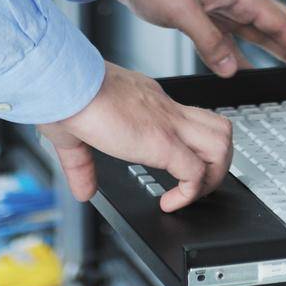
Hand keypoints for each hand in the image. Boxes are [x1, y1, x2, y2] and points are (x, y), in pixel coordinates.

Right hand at [37, 61, 232, 210]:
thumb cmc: (67, 97)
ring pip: (221, 144)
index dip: (190, 149)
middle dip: (217, 163)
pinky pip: (195, 172)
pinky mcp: (162, 141)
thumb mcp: (74, 135)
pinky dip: (189, 194)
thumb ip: (82, 165)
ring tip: (189, 194)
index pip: (189, 120)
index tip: (174, 171)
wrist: (65, 83)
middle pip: (219, 128)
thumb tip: (83, 189)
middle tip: (196, 184)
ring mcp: (168, 123)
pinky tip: (168, 202)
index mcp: (148, 102)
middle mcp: (165, 109)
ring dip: (212, 177)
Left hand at [109, 0, 285, 75]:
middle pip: (277, 23)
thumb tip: (231, 69)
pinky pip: (235, 39)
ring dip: (281, 48)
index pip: (278, 21)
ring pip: (259, 31)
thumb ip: (209, 41)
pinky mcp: (206, 15)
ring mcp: (221, 5)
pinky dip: (247, 55)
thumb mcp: (181, 11)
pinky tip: (249, 71)